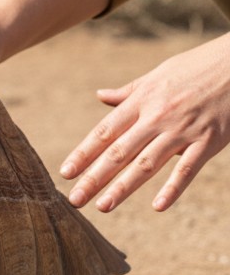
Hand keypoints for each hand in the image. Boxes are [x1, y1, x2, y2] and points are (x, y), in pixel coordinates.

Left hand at [61, 32, 229, 211]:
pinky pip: (187, 168)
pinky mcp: (209, 140)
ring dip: (123, 187)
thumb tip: (100, 95)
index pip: (104, 132)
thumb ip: (128, 92)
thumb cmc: (197, 67)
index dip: (83, 154)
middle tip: (74, 200)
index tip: (65, 173)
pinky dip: (173, 188)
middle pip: (118, 152)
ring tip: (102, 206)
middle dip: (94, 177)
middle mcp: (157, 117)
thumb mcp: (158, 75)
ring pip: (146, 163)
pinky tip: (158, 206)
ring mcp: (183, 130)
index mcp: (142, 101)